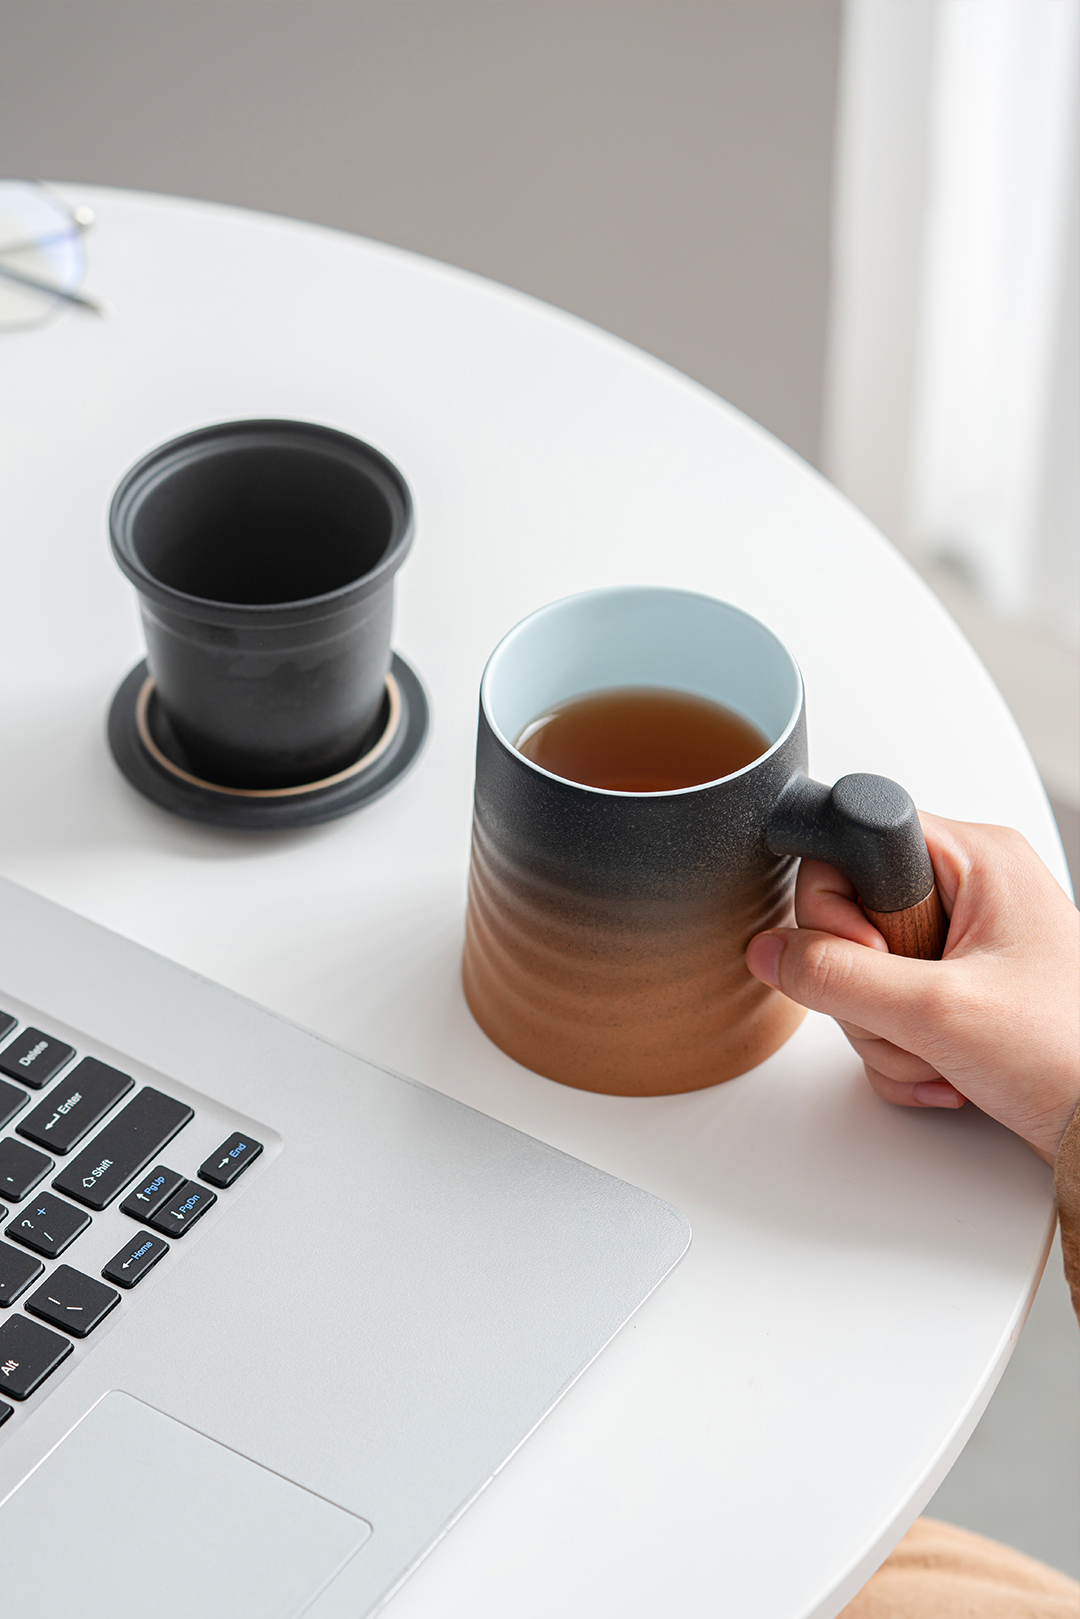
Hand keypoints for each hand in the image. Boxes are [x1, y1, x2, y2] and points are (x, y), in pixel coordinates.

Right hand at [746, 814, 1079, 1165]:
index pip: (852, 844)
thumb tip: (772, 952)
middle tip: (915, 1017)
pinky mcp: (955, 998)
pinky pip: (886, 1018)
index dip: (840, 907)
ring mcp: (960, 950)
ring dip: (886, 1036)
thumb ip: (838, 978)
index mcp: (975, 858)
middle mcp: (968, 894)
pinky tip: (947, 1074)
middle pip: (847, 924)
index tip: (871, 956)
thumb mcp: (939, 1012)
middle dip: (866, 994)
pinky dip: (904, 1058)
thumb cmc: (1074, 1053)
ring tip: (941, 1056)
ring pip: (861, 981)